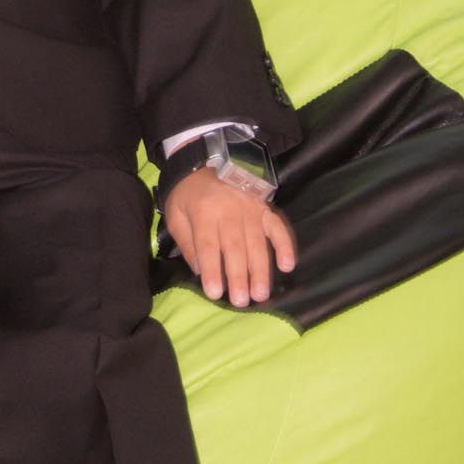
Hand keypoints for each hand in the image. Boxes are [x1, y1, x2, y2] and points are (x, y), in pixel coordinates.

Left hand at [163, 168, 296, 307]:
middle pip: (235, 247)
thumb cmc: (188, 194)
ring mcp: (251, 208)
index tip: (215, 293)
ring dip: (261, 270)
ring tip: (260, 294)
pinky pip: (278, 227)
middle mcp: (229, 210)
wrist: (204, 161)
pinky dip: (285, 246)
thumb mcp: (176, 215)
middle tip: (241, 302)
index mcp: (203, 212)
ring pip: (257, 243)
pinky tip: (288, 266)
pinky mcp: (265, 207)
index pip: (208, 246)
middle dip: (239, 276)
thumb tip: (200, 271)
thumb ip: (187, 243)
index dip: (212, 270)